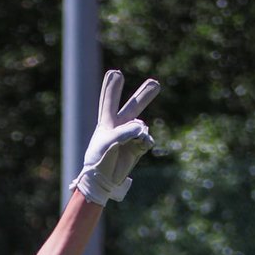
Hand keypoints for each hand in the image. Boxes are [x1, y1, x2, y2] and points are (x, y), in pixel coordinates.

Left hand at [70, 70, 159, 205]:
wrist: (103, 181)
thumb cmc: (99, 160)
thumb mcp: (109, 142)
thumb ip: (126, 131)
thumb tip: (143, 128)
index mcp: (107, 123)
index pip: (108, 101)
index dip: (111, 88)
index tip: (114, 73)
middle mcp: (120, 127)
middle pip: (132, 107)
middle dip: (144, 95)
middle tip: (155, 83)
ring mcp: (130, 137)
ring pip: (142, 125)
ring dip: (141, 130)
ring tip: (137, 138)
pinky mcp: (138, 148)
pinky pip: (146, 140)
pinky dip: (145, 142)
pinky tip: (142, 146)